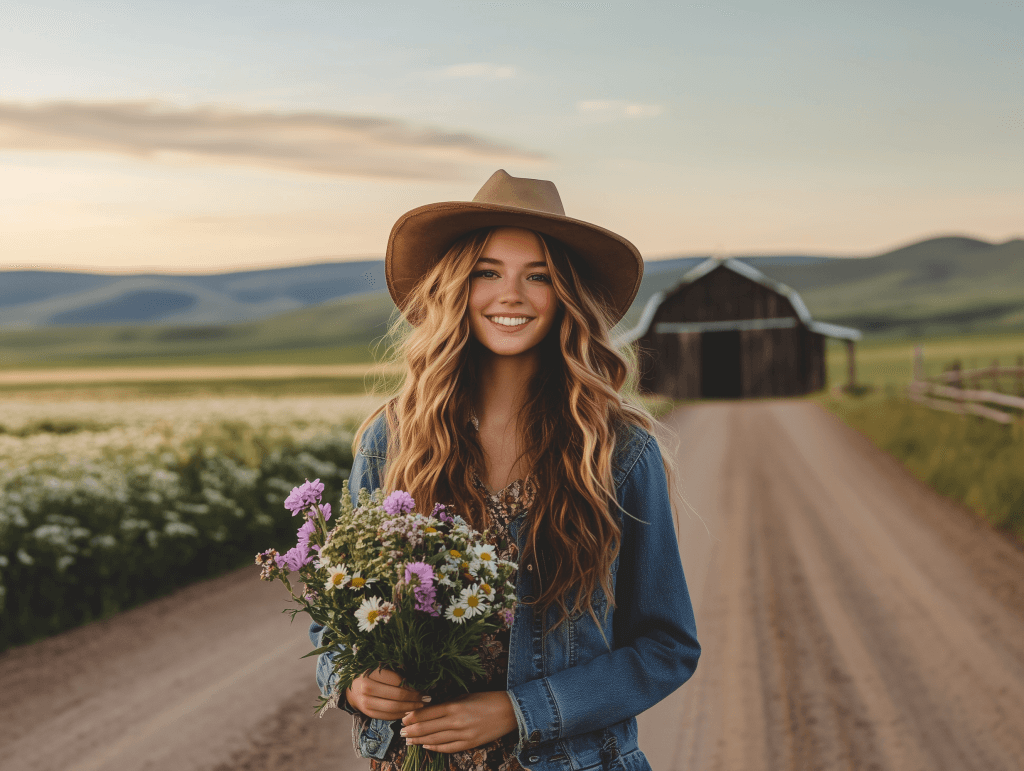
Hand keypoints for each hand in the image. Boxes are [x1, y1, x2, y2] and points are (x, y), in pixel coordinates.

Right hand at [345, 667, 429, 719]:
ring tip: (421, 705)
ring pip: (393, 708)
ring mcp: (366, 703)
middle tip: (426, 698)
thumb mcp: (379, 667)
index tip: (423, 686)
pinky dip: (401, 714)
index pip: (397, 681)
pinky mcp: (368, 713)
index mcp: (371, 673)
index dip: (412, 685)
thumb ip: (396, 671)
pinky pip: (388, 716)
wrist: (351, 687)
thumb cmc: (370, 673)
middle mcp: (367, 689)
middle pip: (397, 696)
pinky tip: (410, 711)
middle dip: (414, 698)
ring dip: (410, 708)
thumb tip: (418, 678)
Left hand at [400, 691, 517, 752]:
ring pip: (434, 740)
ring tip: (409, 740)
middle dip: (411, 730)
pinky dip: (434, 747)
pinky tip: (426, 745)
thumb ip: (446, 704)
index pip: (426, 713)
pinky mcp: (469, 744)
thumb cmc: (485, 699)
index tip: (403, 718)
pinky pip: (447, 748)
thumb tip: (427, 710)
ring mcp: (463, 735)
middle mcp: (456, 721)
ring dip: (419, 740)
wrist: (508, 711)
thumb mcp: (464, 696)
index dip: (412, 717)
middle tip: (401, 731)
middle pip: (426, 728)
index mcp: (454, 706)